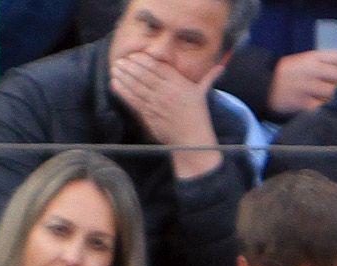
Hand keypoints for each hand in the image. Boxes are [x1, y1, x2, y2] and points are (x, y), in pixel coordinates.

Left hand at [108, 48, 222, 179]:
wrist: (192, 140)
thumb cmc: (197, 117)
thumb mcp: (202, 94)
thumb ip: (209, 78)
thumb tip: (221, 67)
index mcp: (179, 83)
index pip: (159, 66)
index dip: (145, 59)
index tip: (135, 54)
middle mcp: (167, 91)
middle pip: (145, 74)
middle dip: (131, 65)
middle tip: (120, 59)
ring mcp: (157, 104)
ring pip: (137, 86)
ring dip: (124, 76)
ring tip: (115, 68)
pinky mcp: (150, 115)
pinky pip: (134, 101)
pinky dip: (123, 91)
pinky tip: (115, 83)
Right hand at [267, 45, 336, 113]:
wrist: (266, 85)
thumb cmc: (290, 73)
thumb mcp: (305, 60)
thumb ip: (325, 62)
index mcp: (314, 57)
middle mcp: (312, 70)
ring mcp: (307, 87)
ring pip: (334, 93)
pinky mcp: (302, 103)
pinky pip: (322, 107)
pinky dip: (329, 108)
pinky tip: (331, 109)